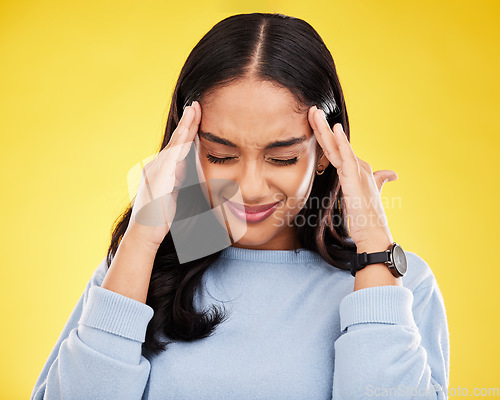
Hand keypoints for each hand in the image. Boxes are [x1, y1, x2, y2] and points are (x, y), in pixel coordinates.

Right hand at [127, 101, 201, 246]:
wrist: (143, 235)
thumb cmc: (158, 218)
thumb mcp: (173, 195)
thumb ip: (178, 181)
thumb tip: (187, 171)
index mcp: (161, 170)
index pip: (177, 146)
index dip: (187, 130)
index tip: (196, 115)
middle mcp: (156, 167)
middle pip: (176, 141)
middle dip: (187, 122)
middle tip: (196, 104)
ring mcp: (156, 172)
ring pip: (174, 146)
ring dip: (185, 128)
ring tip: (194, 111)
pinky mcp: (159, 180)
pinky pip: (172, 159)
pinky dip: (180, 145)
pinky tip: (188, 134)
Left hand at [308, 106, 397, 249]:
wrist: (374, 233)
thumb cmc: (367, 217)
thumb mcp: (367, 196)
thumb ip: (378, 181)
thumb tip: (391, 175)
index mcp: (356, 169)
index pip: (335, 150)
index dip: (324, 136)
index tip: (313, 122)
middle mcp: (358, 166)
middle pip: (334, 144)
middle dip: (322, 127)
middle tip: (312, 110)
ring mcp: (357, 171)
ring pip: (337, 146)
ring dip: (326, 128)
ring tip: (315, 113)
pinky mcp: (355, 178)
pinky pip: (347, 157)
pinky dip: (341, 142)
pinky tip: (335, 129)